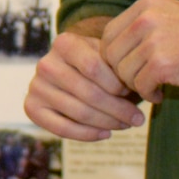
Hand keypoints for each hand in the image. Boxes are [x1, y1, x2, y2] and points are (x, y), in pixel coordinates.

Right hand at [24, 28, 144, 141]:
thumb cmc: (94, 63)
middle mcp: (45, 63)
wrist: (67, 70)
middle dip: (118, 109)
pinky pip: (62, 129)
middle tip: (138, 119)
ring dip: (108, 123)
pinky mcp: (31, 108)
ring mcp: (36, 87)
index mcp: (63, 43)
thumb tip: (147, 91)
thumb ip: (119, 68)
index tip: (134, 92)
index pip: (93, 67)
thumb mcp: (105, 55)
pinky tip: (106, 134)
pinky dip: (88, 135)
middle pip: (88, 93)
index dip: (117, 84)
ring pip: (79, 112)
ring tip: (126, 125)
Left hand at [100, 0, 178, 102]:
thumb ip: (144, 25)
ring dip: (136, 86)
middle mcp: (147, 18)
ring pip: (123, 72)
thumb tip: (113, 48)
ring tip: (154, 87)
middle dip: (121, 73)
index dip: (114, 56)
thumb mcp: (173, 16)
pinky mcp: (164, 63)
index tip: (129, 69)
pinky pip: (140, 86)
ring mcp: (154, 40)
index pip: (109, 34)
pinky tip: (161, 94)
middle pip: (111, 54)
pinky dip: (148, 94)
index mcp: (147, 4)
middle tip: (139, 83)